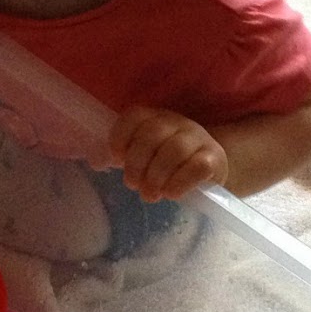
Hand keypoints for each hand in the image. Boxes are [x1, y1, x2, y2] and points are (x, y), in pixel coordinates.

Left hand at [109, 107, 227, 201]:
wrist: (208, 170)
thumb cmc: (167, 164)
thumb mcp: (145, 157)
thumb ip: (122, 156)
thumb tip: (96, 160)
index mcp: (155, 118)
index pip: (135, 116)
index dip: (121, 136)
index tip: (116, 158)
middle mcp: (177, 123)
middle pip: (152, 133)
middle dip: (137, 162)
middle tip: (132, 185)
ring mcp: (198, 138)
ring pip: (175, 149)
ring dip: (156, 176)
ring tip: (150, 195)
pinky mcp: (214, 158)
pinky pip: (198, 166)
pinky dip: (180, 182)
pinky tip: (171, 194)